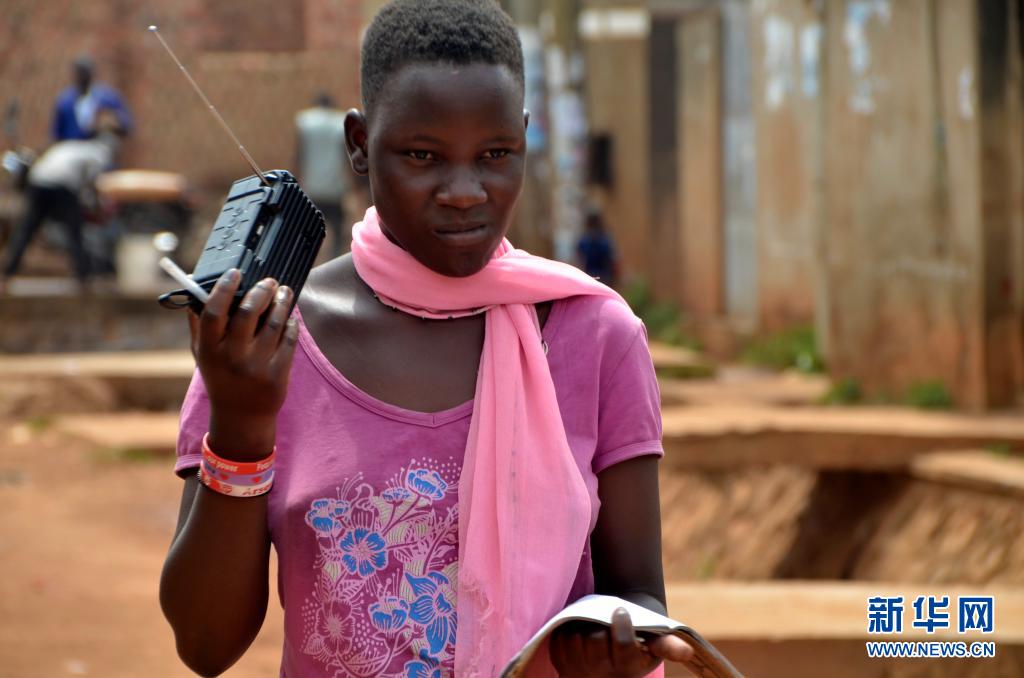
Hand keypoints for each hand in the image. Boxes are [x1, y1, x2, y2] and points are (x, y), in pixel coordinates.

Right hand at [187, 269, 298, 454]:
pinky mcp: (277, 374)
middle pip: (248, 312)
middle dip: (262, 291)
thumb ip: (198, 324)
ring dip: (282, 302)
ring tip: (284, 292)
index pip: (213, 311)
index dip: (224, 288)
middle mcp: (231, 357)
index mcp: (209, 349)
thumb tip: (195, 288)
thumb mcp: (202, 354)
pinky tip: (290, 316)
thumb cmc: (221, 376)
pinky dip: (291, 323)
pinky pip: (289, 339)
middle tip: (269, 281)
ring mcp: (256, 366)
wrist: (241, 416)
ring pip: (274, 323)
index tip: (236, 272)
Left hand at [550, 607, 692, 677]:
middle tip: (607, 617)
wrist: (611, 646)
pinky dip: (567, 630)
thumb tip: (687, 651)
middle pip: (595, 641)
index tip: (621, 612)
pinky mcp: (561, 662)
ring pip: (575, 639)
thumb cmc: (639, 641)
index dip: (621, 627)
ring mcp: (579, 670)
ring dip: (582, 626)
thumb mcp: (655, 644)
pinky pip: (559, 640)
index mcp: (627, 669)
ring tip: (593, 624)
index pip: (622, 646)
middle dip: (601, 626)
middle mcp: (602, 675)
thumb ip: (668, 645)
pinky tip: (579, 629)